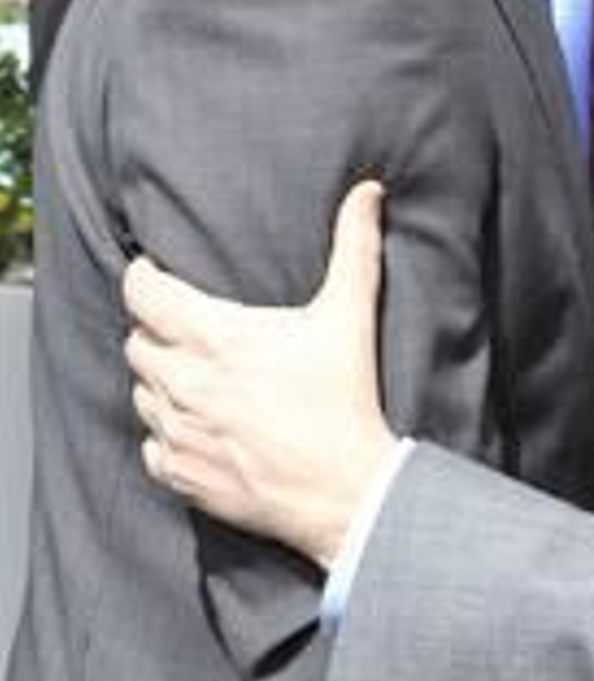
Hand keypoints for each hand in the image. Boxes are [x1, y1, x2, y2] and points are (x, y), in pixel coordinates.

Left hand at [125, 181, 394, 568]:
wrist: (346, 489)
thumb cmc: (345, 400)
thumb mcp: (350, 316)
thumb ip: (355, 246)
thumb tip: (368, 191)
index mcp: (216, 338)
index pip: (143, 294)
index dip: (142, 278)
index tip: (154, 274)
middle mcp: (185, 383)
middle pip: (137, 342)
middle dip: (156, 331)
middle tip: (188, 329)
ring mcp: (178, 432)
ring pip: (141, 393)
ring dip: (161, 381)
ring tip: (198, 378)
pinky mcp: (181, 474)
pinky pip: (150, 446)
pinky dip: (167, 433)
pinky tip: (203, 427)